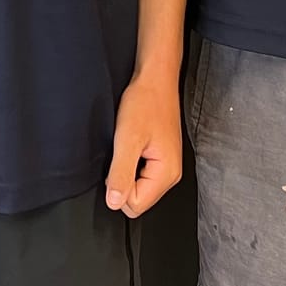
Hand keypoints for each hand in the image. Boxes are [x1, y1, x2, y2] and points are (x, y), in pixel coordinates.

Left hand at [105, 75, 182, 217]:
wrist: (155, 80)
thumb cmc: (145, 102)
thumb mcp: (127, 139)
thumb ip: (121, 173)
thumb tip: (114, 203)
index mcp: (167, 174)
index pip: (135, 205)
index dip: (118, 186)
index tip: (118, 161)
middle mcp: (171, 175)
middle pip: (138, 199)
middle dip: (123, 180)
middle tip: (123, 152)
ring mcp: (167, 166)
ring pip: (138, 187)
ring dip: (126, 170)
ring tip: (129, 145)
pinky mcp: (161, 158)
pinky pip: (141, 174)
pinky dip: (131, 162)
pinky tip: (132, 144)